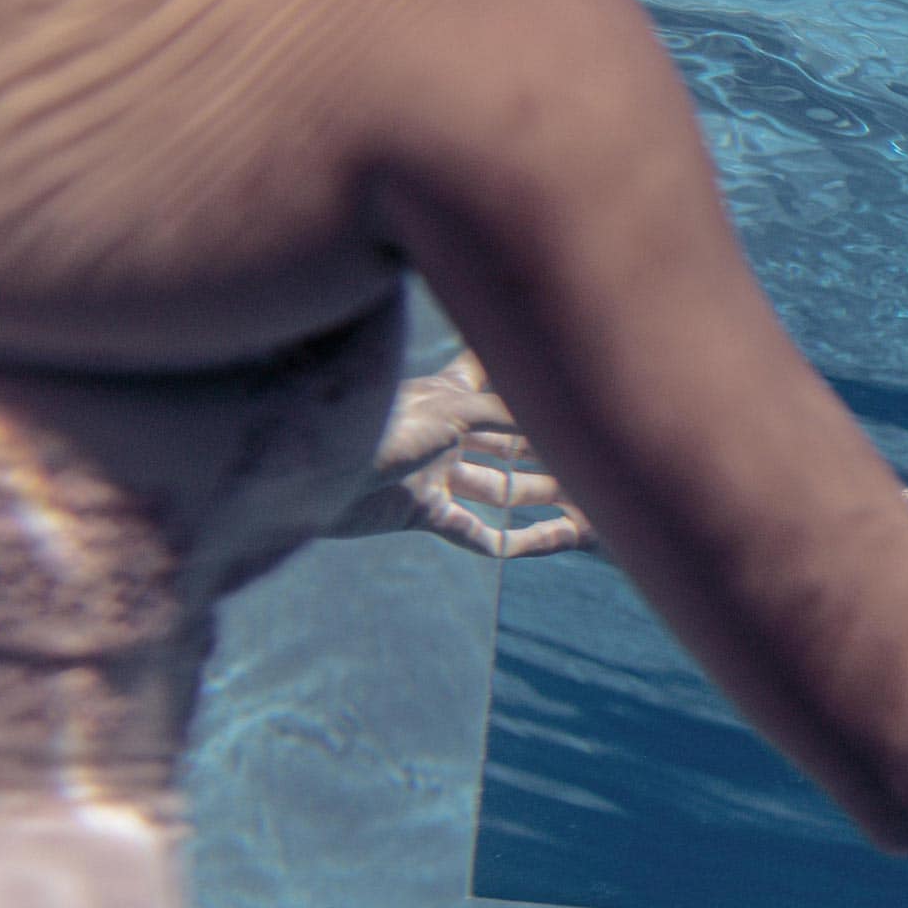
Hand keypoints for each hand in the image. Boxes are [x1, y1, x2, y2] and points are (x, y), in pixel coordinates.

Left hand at [334, 351, 596, 557]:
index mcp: (446, 398)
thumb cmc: (386, 428)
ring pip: (494, 486)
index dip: (513, 369)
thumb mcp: (458, 410)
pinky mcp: (421, 515)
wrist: (316, 475)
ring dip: (532, 493)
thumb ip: (510, 410)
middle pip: (501, 439)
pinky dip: (504, 540)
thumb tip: (560, 414)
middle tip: (591, 450)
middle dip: (541, 444)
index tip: (548, 362)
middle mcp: (442, 435)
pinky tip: (533, 545)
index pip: (485, 375)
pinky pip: (473, 532)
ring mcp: (432, 476)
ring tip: (580, 500)